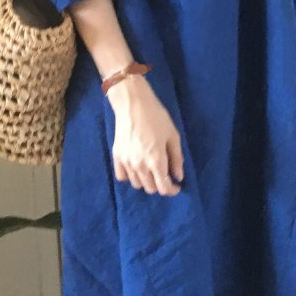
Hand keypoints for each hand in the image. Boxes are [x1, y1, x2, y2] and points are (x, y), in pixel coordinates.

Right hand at [106, 75, 183, 196]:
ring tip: (151, 170)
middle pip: (151, 189)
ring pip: (137, 184)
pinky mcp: (117, 157)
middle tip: (164, 174)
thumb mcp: (173, 136)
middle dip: (160, 185)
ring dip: (146, 182)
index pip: (163, 188)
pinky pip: (123, 177)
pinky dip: (131, 177)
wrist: (133, 104)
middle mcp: (140, 166)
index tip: (176, 186)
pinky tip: (137, 168)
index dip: (172, 190)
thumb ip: (176, 159)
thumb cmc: (156, 118)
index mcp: (156, 161)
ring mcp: (127, 162)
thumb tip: (178, 176)